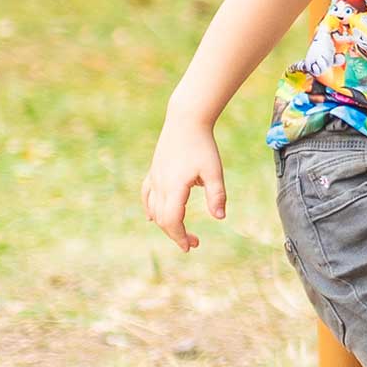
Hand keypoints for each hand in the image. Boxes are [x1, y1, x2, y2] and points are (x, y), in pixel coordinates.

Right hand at [142, 116, 225, 251]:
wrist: (186, 121)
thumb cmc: (203, 145)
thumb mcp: (214, 171)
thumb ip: (217, 195)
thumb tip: (219, 218)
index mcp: (174, 187)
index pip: (172, 220)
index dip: (180, 236)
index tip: (191, 246)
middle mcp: (160, 184)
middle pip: (162, 219)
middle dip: (176, 234)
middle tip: (193, 243)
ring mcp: (154, 178)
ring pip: (153, 209)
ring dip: (165, 224)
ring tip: (180, 232)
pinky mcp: (154, 171)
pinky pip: (147, 195)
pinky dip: (150, 209)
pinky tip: (152, 217)